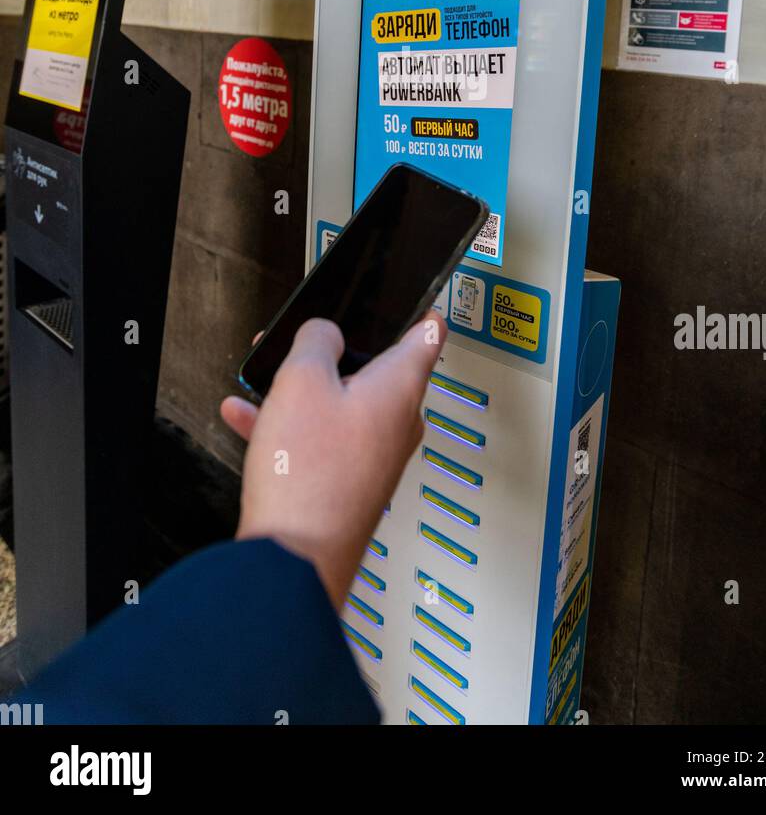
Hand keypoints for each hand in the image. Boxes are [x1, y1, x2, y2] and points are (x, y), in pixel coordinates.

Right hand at [220, 314, 444, 609]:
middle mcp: (398, 422)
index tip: (414, 298)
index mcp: (401, 387)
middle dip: (334, 351)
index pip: (428, 334)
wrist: (295, 558)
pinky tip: (247, 419)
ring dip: (303, 389)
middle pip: (376, 369)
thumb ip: (316, 340)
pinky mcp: (351, 482)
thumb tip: (325, 334)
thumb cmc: (309, 474)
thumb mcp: (301, 380)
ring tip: (262, 381)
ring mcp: (376, 455)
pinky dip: (291, 425)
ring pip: (342, 404)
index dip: (419, 309)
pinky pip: (324, 439)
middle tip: (304, 339)